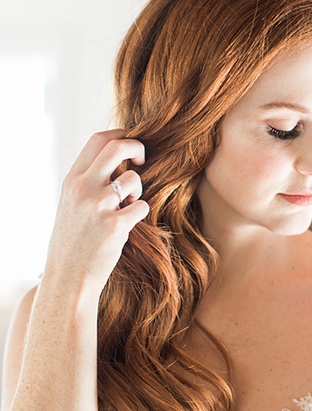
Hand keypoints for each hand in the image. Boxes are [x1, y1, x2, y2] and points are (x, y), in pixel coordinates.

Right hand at [44, 129, 149, 293]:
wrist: (69, 276)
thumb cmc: (75, 239)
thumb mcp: (72, 202)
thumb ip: (89, 179)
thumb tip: (119, 155)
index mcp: (72, 179)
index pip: (99, 139)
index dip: (122, 134)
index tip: (131, 144)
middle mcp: (83, 188)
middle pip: (117, 147)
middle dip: (137, 146)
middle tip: (143, 159)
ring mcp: (98, 206)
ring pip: (133, 179)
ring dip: (138, 190)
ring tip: (127, 206)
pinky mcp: (115, 225)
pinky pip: (141, 206)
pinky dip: (140, 213)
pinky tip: (128, 225)